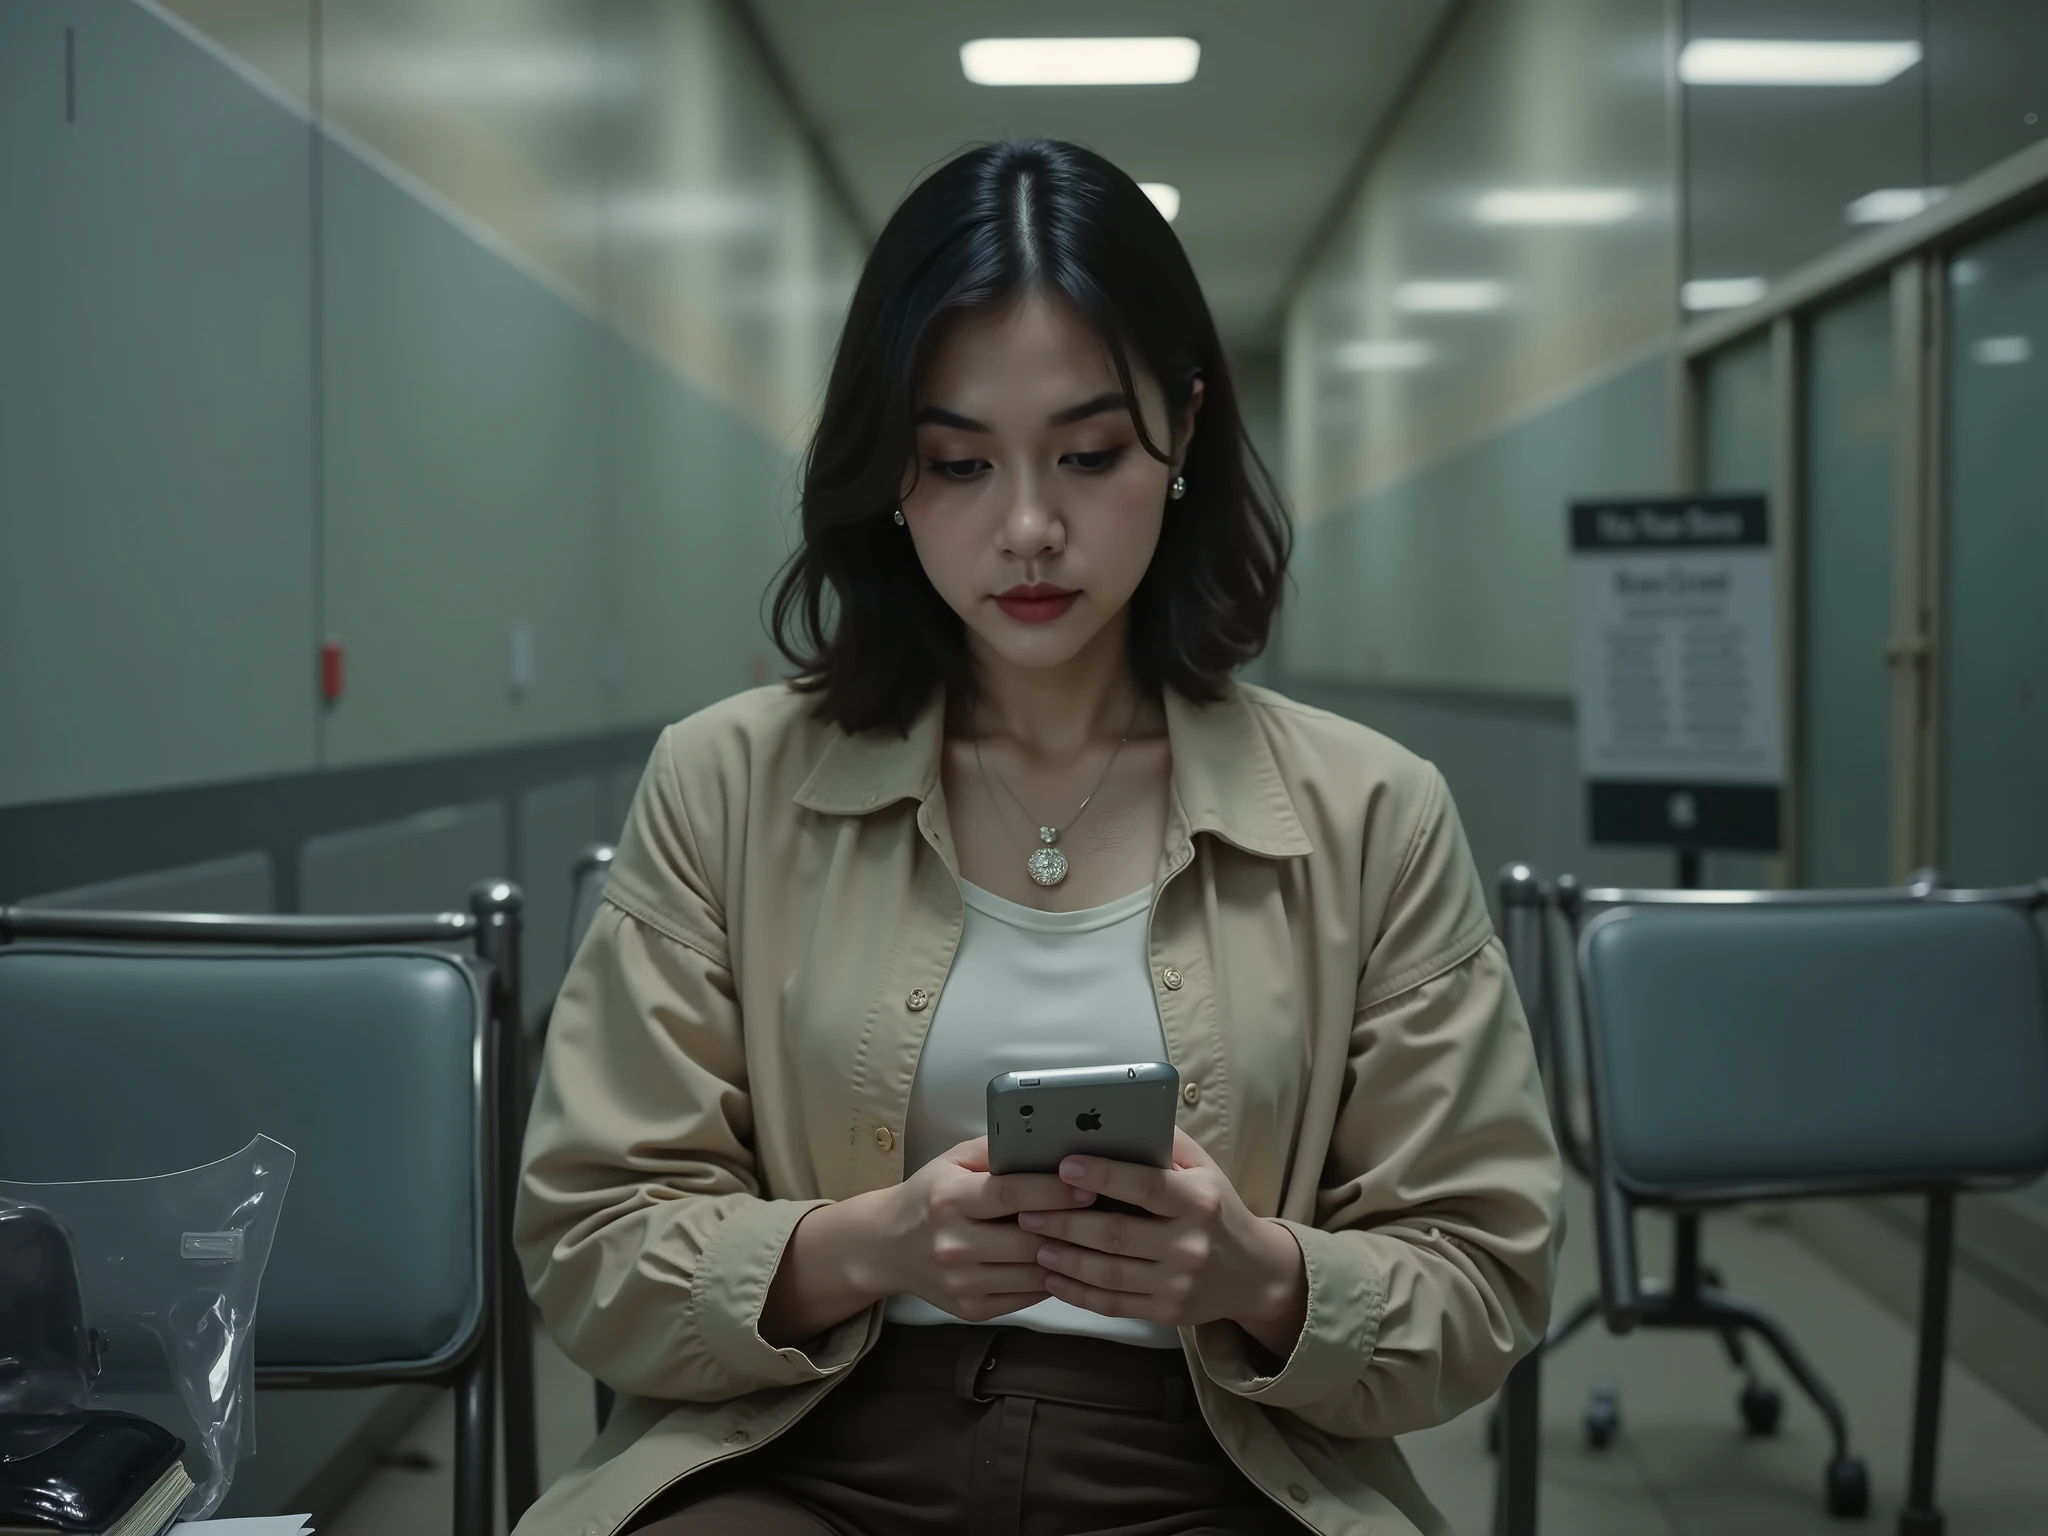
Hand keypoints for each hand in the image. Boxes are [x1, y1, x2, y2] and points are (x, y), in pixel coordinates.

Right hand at [878, 1136, 1096, 1321]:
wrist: (886, 1247)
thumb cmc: (928, 1197)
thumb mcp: (952, 1161)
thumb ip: (995, 1150)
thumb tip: (1044, 1142)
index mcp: (949, 1199)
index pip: (1010, 1195)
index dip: (1053, 1191)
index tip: (1088, 1186)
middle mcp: (952, 1244)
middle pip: (1027, 1241)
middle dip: (1070, 1228)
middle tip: (1102, 1216)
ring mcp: (961, 1282)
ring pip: (1032, 1274)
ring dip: (1066, 1258)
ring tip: (1091, 1240)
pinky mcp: (971, 1309)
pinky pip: (1025, 1298)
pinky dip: (1049, 1281)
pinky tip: (1064, 1263)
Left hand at [1018, 1129, 1307, 1357]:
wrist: (1252, 1272)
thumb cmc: (1216, 1209)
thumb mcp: (1203, 1169)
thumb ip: (1164, 1143)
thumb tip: (1116, 1116)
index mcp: (1198, 1200)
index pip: (1144, 1186)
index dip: (1102, 1175)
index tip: (1064, 1166)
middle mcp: (1190, 1243)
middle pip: (1115, 1234)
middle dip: (1065, 1222)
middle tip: (1027, 1211)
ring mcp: (1178, 1283)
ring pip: (1108, 1272)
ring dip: (1064, 1258)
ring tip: (1033, 1243)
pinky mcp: (1167, 1312)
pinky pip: (1113, 1304)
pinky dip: (1077, 1293)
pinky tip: (1052, 1279)